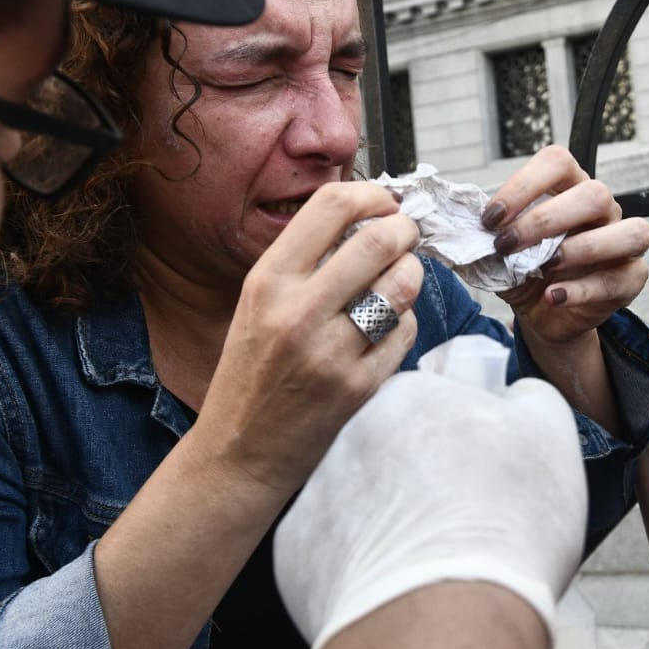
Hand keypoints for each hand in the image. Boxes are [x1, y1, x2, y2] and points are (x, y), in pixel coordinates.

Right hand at [192, 181, 422, 498]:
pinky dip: (404, 324)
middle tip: (407, 238)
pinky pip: (405, 333)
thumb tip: (368, 218)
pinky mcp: (357, 387)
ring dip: (411, 275)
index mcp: (267, 280)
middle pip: (379, 240)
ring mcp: (329, 352)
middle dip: (406, 231)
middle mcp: (296, 311)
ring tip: (398, 283)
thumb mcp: (258, 304)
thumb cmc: (251, 372)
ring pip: (402, 284)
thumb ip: (304, 262)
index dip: (371, 195)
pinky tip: (385, 332)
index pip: (331, 206)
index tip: (385, 204)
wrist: (237, 453)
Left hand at [273, 360, 587, 648]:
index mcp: (408, 397)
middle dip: (420, 479)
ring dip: (388, 522)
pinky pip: (333, 553)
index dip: (463, 438)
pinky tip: (397, 587)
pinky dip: (359, 569)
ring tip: (432, 561)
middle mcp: (348, 437)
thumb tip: (517, 396)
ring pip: (359, 502)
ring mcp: (314, 495)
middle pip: (390, 451)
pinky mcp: (295, 555)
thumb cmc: (504, 526)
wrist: (446, 622)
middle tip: (461, 520)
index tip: (480, 472)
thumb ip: (530, 399)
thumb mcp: (550, 437)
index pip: (432, 401)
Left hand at [482, 145, 648, 347]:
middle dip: (545, 220)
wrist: (542, 313)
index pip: (557, 162)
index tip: (490, 218)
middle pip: (594, 194)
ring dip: (582, 248)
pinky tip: (553, 296)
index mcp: (569, 187)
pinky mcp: (631, 278)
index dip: (523, 186)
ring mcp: (623, 243)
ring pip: (630, 232)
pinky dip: (583, 289)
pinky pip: (622, 278)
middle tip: (507, 245)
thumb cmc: (524, 270)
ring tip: (543, 266)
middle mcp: (602, 209)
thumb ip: (483, 234)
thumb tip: (451, 225)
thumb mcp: (499, 250)